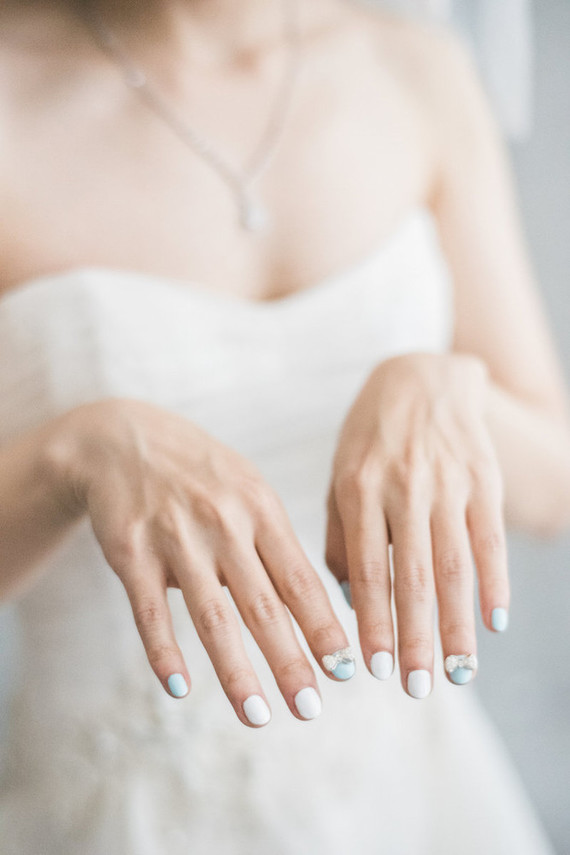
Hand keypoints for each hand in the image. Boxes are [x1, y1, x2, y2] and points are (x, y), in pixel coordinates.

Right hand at [52, 398, 353, 725]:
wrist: (123, 439)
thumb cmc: (198, 471)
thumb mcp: (247, 487)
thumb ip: (274, 541)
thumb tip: (309, 605)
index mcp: (260, 509)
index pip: (300, 580)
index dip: (323, 628)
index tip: (345, 668)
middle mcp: (223, 525)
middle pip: (263, 607)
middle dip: (290, 662)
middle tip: (310, 710)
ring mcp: (176, 539)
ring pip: (211, 618)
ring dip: (236, 673)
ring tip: (258, 716)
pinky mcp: (131, 553)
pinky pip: (150, 613)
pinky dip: (165, 654)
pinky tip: (180, 689)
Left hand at [324, 352, 509, 696]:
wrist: (420, 377)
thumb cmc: (369, 437)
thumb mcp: (340, 475)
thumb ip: (340, 535)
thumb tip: (352, 599)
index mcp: (359, 489)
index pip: (367, 569)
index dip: (372, 622)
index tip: (373, 669)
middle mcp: (404, 488)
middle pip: (414, 576)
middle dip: (416, 637)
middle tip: (418, 688)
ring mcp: (448, 483)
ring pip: (456, 565)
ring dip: (458, 624)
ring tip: (459, 672)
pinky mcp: (482, 479)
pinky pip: (489, 538)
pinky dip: (495, 582)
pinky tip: (494, 622)